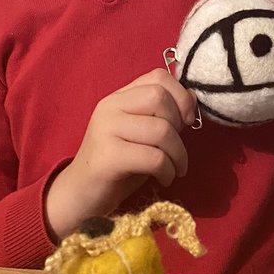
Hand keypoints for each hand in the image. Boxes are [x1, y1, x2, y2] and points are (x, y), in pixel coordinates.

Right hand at [44, 69, 196, 240]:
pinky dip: (167, 170)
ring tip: (175, 169)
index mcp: (118, 97)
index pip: (158, 77)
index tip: (186, 121)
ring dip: (178, 154)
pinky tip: (164, 179)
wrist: (81, 196)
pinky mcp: (108, 157)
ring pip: (160, 130)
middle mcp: (109, 107)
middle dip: (179, 126)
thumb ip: (160, 114)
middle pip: (159, 98)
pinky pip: (153, 157)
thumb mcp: (140, 134)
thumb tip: (192, 100)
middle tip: (176, 149)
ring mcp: (106, 130)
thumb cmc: (117, 166)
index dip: (181, 96)